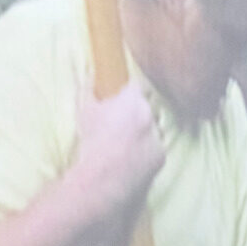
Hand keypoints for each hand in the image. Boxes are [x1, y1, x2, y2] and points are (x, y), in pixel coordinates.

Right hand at [70, 82, 164, 223]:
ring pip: (153, 130)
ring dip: (143, 133)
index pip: (137, 86)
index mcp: (132, 100)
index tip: (123, 95)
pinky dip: (147, 152)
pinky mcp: (162, 156)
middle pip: (147, 108)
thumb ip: (87, 87)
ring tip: (124, 144)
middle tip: (120, 124)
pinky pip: (156, 149)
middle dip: (137, 113)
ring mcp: (158, 136)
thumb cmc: (91, 139)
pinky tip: (131, 158)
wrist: (102, 175)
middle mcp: (150, 115)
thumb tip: (88, 70)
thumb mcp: (85, 110)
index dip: (130, 90)